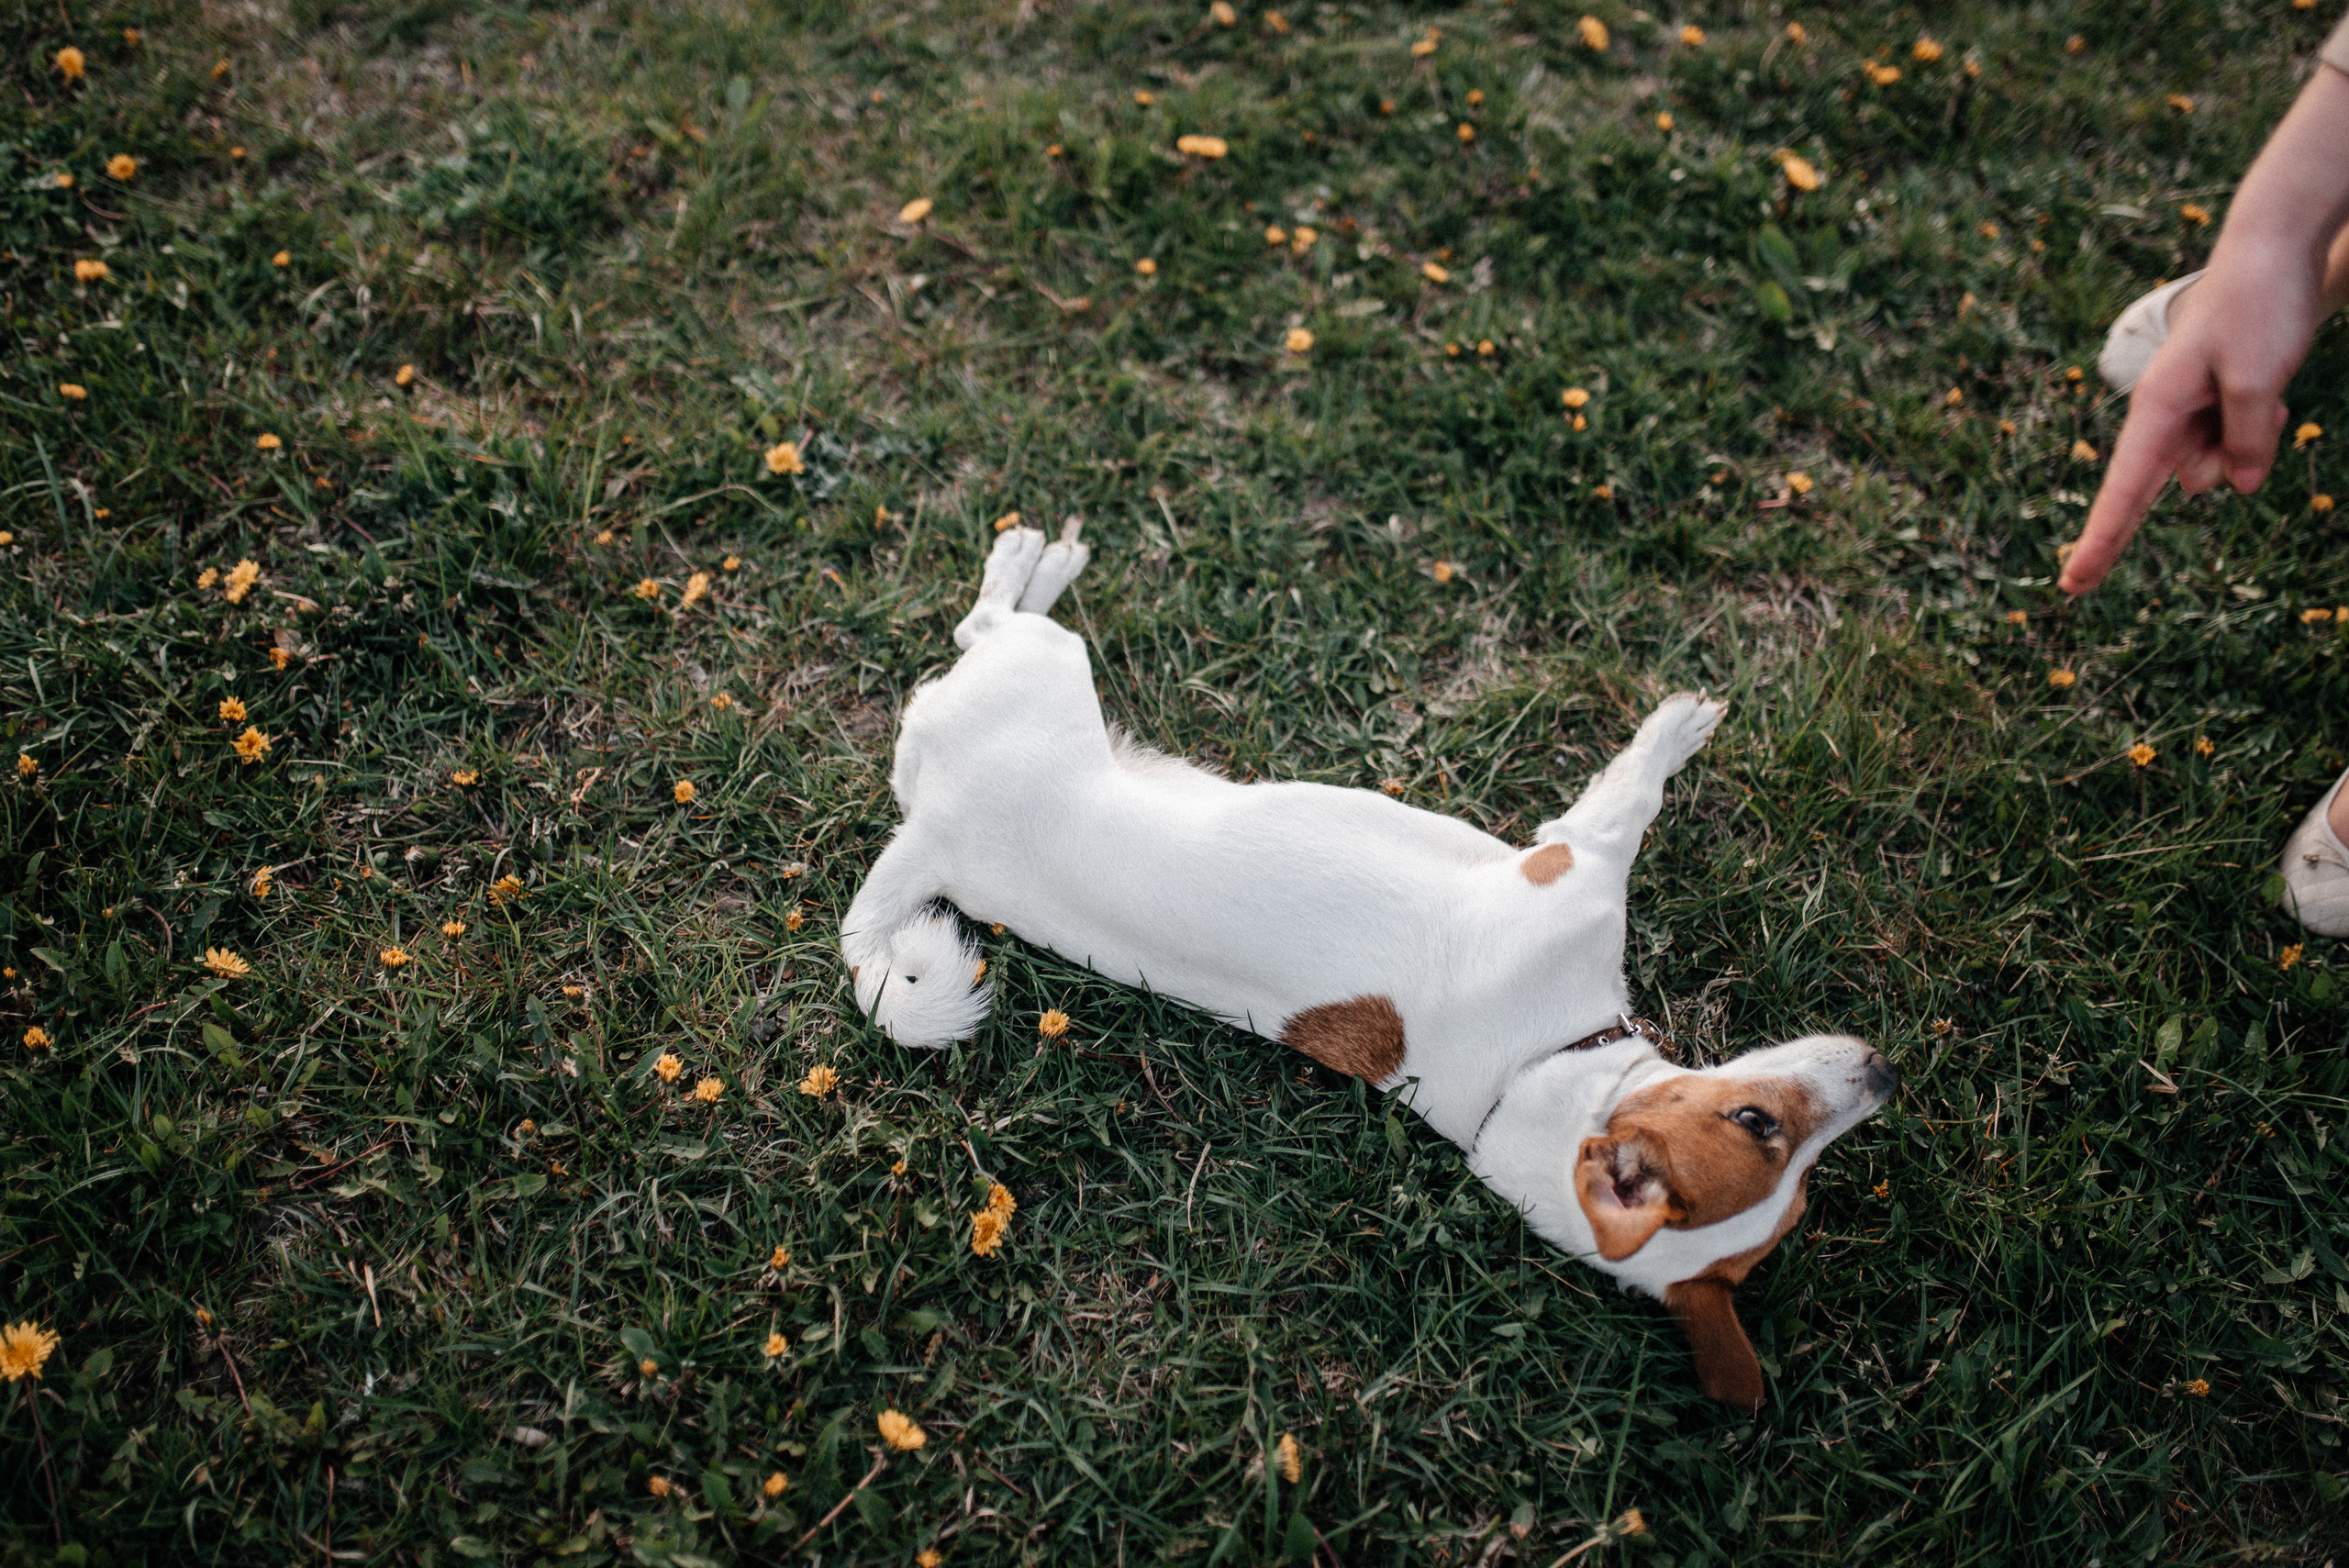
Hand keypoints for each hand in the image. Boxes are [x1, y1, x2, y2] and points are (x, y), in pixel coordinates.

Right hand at [2060, 252, 2316, 594]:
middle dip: (2223, 463)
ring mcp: (2190, 416)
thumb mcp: (2260, 379)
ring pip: (2217, 466)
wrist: (2270, 253)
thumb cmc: (2256, 308)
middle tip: (2254, 400)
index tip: (2072, 586)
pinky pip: (2235, 445)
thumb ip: (2247, 441)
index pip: (2123, 490)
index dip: (2100, 541)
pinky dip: (2257, 429)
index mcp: (2157, 409)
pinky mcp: (2214, 409)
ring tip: (2269, 387)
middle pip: (2183, 480)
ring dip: (2250, 442)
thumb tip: (2237, 486)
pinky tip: (2272, 390)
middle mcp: (2164, 419)